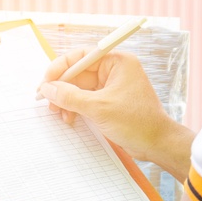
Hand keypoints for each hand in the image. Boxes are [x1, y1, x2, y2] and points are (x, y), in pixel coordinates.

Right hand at [38, 50, 192, 179]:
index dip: (60, 67)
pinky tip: (70, 118)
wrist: (156, 143)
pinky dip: (75, 108)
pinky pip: (85, 99)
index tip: (45, 82)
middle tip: (47, 102)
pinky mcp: (108, 102)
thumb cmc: (136, 122)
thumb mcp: (98, 108)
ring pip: (79, 88)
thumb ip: (70, 96)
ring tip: (60, 114)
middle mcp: (114, 71)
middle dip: (61, 88)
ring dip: (66, 100)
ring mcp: (111, 87)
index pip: (81, 56)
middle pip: (77, 73)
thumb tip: (47, 88)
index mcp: (117, 62)